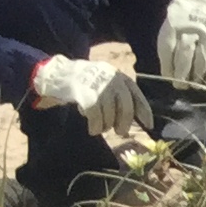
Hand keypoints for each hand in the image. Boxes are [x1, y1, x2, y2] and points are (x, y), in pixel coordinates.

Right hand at [29, 54, 152, 141]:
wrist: (56, 74)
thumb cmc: (85, 85)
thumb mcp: (105, 86)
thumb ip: (119, 99)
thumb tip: (134, 121)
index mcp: (118, 76)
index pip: (136, 95)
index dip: (144, 111)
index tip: (149, 126)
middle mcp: (110, 77)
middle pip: (125, 106)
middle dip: (124, 122)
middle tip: (120, 132)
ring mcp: (96, 83)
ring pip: (110, 112)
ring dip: (107, 125)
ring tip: (100, 128)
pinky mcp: (82, 92)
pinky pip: (95, 115)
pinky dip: (96, 126)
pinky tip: (93, 129)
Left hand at [155, 0, 205, 85]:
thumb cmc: (192, 4)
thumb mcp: (175, 15)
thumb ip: (172, 36)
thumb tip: (171, 61)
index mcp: (175, 25)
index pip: (167, 51)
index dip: (167, 67)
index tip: (168, 78)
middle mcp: (191, 33)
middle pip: (183, 60)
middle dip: (180, 76)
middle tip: (180, 86)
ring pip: (200, 64)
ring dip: (196, 78)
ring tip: (193, 86)